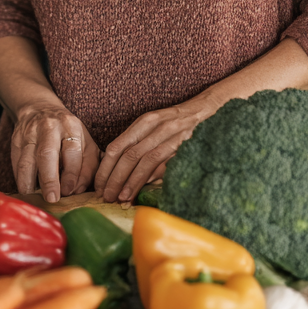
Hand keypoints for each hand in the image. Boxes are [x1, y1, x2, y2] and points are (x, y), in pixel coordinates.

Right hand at [11, 101, 100, 202]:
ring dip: (30, 182)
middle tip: (52, 198)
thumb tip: (77, 191)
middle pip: (47, 154)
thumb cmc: (68, 133)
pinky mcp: (16, 140)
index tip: (69, 192)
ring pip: (27, 160)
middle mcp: (49, 127)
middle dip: (49, 179)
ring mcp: (29, 133)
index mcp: (71, 126)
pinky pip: (16, 163)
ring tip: (34, 198)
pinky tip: (26, 190)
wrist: (40, 109)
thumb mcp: (85, 142)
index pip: (72, 151)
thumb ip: (87, 166)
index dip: (71, 174)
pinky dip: (20, 178)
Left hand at [94, 97, 217, 202]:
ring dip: (129, 182)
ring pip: (143, 161)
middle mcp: (155, 127)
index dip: (104, 168)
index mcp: (144, 122)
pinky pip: (163, 164)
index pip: (116, 146)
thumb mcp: (156, 127)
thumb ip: (139, 146)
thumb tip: (122, 174)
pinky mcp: (184, 147)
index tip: (98, 185)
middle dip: (113, 178)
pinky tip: (142, 190)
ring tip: (120, 198)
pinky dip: (150, 178)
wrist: (210, 110)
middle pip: (127, 155)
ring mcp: (170, 136)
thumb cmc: (179, 123)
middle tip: (105, 196)